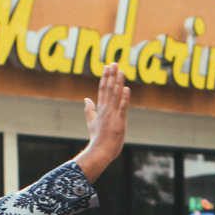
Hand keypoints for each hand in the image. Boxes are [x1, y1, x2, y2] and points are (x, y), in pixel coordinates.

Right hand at [74, 64, 131, 180]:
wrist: (100, 152)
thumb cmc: (97, 138)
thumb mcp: (91, 122)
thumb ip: (89, 109)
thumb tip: (86, 99)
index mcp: (100, 109)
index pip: (102, 89)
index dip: (105, 77)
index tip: (107, 67)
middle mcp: (105, 110)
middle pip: (108, 89)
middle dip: (112, 76)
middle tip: (114, 63)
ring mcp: (112, 116)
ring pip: (115, 96)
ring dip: (118, 83)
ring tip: (121, 71)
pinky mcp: (119, 122)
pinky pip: (122, 108)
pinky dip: (125, 99)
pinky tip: (127, 89)